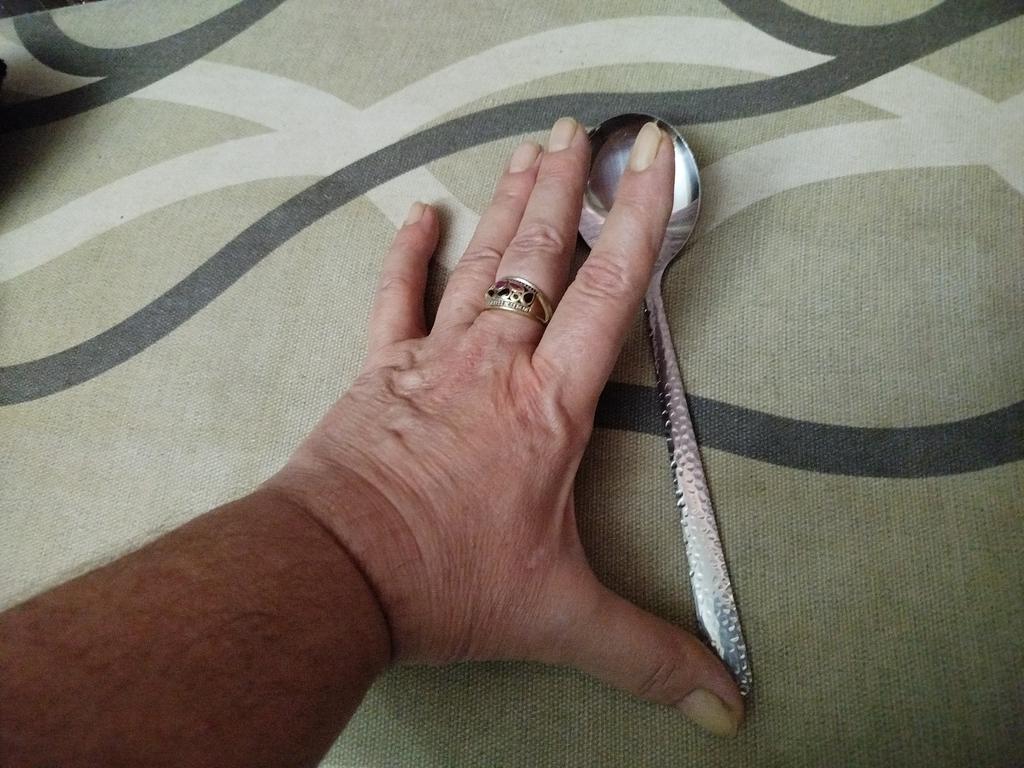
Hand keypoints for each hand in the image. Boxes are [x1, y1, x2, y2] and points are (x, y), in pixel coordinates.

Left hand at [272, 118, 742, 735]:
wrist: (332, 573)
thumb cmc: (443, 582)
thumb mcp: (559, 618)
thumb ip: (647, 656)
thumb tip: (725, 706)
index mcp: (550, 406)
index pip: (609, 293)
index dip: (637, 220)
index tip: (650, 158)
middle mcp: (495, 363)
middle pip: (539, 253)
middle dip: (567, 186)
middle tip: (581, 128)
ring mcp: (432, 359)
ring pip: (478, 260)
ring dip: (509, 201)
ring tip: (530, 148)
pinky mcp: (380, 370)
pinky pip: (395, 295)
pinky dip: (407, 251)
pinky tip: (419, 210)